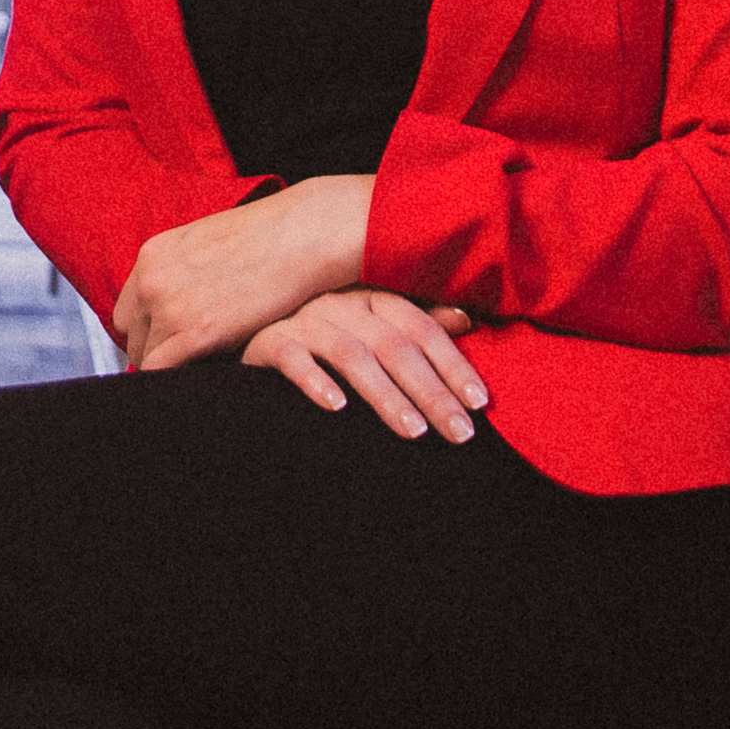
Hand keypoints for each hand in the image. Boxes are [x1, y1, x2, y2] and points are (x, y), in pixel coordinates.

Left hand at [114, 175, 370, 371]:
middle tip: (185, 360)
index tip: (166, 342)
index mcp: (152, 255)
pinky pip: (161, 371)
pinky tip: (199, 381)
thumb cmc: (268, 239)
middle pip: (130, 335)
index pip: (127, 308)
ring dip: (169, 366)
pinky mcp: (196, 334)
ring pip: (144, 358)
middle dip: (153, 349)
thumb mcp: (207, 245)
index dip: (147, 329)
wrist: (300, 235)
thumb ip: (183, 273)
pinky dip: (174, 381)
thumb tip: (181, 303)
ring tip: (199, 369)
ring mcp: (169, 307)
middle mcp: (151, 280)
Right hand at [242, 293, 492, 438]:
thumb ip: (415, 321)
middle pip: (396, 346)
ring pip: (352, 355)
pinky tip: (338, 408)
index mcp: (372, 296)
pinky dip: (316, 381)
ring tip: (413, 432)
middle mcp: (341, 301)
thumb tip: (465, 318)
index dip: (453, 364)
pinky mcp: (268, 339)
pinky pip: (292, 357)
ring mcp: (303, 318)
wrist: (250, 321)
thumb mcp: (370, 320)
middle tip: (460, 433)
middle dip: (432, 393)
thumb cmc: (322, 329)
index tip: (480, 402)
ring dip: (386, 396)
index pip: (423, 328)